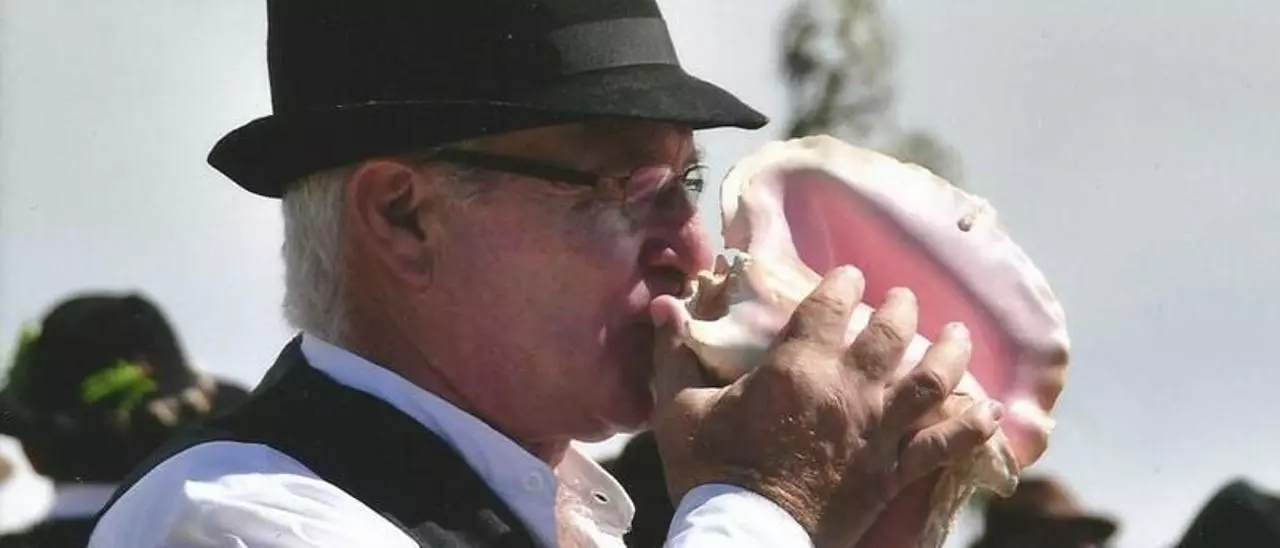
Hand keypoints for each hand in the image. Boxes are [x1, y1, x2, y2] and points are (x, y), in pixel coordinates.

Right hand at [649, 266, 1002, 547]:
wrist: (745, 534)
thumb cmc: (709, 469)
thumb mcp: (679, 408)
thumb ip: (673, 353)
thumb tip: (665, 305)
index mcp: (796, 367)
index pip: (829, 305)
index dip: (843, 283)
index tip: (849, 274)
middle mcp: (846, 390)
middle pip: (890, 333)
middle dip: (901, 309)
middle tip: (903, 300)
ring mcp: (876, 431)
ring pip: (930, 380)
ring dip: (948, 352)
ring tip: (958, 334)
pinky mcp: (892, 472)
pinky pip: (943, 445)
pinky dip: (971, 427)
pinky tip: (988, 410)